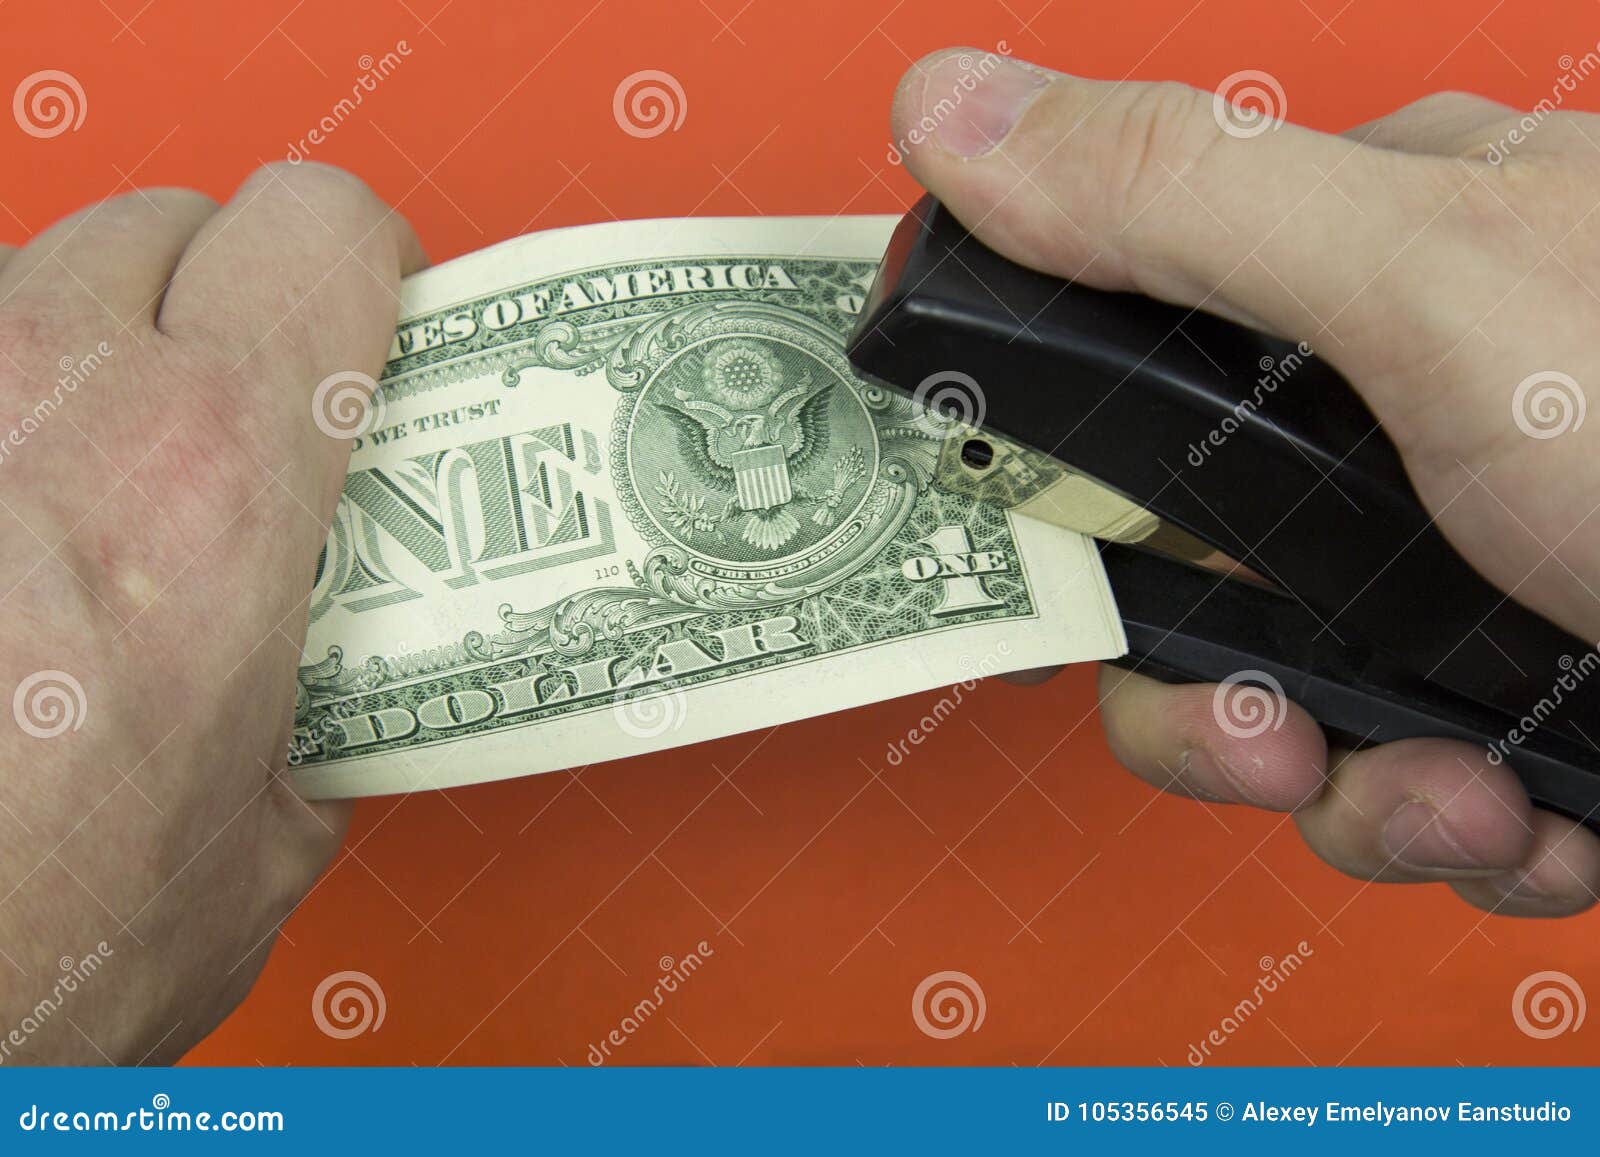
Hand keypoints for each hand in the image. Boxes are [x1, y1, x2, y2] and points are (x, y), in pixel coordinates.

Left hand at [0, 163, 422, 1061]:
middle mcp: (51, 402)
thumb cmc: (13, 947)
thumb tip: (312, 691)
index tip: (376, 329)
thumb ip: (312, 711)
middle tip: (243, 419)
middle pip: (172, 223)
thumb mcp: (259, 845)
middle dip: (221, 300)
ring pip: (33, 282)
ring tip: (97, 491)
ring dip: (88, 355)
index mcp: (213, 478)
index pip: (321, 226)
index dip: (365, 268)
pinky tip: (2, 540)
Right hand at [891, 50, 1599, 915]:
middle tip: (1252, 732)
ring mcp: (1475, 567)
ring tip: (1451, 801)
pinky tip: (1533, 822)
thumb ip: (1178, 205)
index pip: (1129, 349)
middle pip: (1198, 567)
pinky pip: (1415, 785)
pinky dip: (1458, 834)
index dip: (1057, 470)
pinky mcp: (1537, 696)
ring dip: (1347, 792)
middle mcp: (1419, 415)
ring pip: (1297, 701)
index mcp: (1378, 267)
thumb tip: (948, 107)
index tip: (1038, 563)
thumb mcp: (1442, 291)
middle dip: (1210, 695)